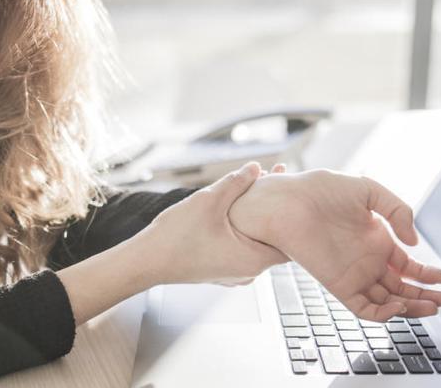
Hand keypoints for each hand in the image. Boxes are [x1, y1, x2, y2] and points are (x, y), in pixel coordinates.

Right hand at [138, 162, 288, 286]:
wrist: (146, 262)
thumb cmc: (177, 237)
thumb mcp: (210, 201)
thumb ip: (237, 182)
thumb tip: (256, 167)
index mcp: (254, 260)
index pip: (292, 241)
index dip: (294, 214)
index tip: (291, 192)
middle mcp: (249, 272)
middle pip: (274, 240)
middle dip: (274, 211)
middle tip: (275, 183)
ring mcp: (234, 273)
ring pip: (255, 243)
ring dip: (256, 219)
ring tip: (256, 192)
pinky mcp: (220, 270)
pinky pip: (240, 248)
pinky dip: (242, 230)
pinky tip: (234, 210)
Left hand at [228, 169, 440, 320]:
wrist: (285, 199)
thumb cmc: (318, 190)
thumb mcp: (367, 190)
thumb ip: (397, 210)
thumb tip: (414, 242)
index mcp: (375, 240)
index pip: (407, 266)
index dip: (428, 275)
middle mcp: (366, 260)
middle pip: (402, 288)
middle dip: (426, 295)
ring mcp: (353, 274)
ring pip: (388, 302)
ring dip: (411, 307)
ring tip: (433, 306)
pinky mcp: (338, 284)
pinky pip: (363, 308)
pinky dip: (383, 313)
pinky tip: (399, 305)